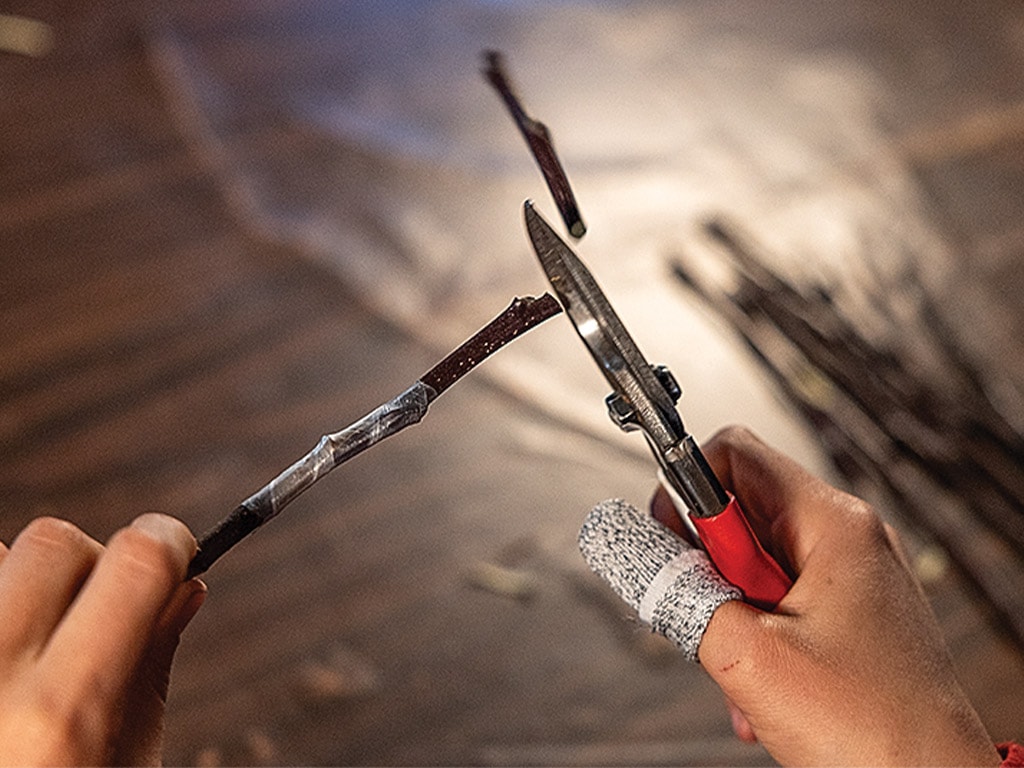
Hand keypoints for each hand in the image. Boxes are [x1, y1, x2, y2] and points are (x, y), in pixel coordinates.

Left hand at [0, 513, 205, 765]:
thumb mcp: (122, 767)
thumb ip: (150, 665)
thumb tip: (187, 587)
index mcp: (62, 716)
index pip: (138, 562)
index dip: (171, 541)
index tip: (177, 552)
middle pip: (56, 541)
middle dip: (92, 562)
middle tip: (102, 609)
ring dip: (22, 585)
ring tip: (29, 648)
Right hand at [655, 427, 997, 765]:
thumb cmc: (875, 731)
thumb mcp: (751, 657)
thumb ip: (685, 596)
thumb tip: (637, 558)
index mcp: (833, 524)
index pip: (735, 455)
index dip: (685, 488)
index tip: (667, 541)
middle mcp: (846, 538)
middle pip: (739, 514)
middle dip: (707, 570)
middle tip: (706, 616)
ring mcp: (852, 577)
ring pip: (753, 567)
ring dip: (729, 617)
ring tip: (743, 672)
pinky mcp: (851, 614)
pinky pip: (779, 603)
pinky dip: (756, 640)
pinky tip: (762, 693)